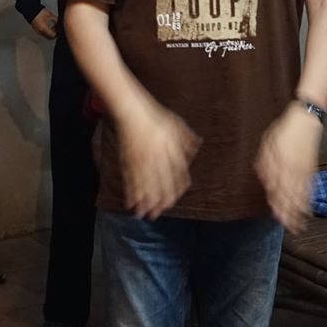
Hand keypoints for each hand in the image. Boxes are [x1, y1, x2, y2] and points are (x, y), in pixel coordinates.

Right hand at [29, 10, 57, 39]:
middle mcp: (40, 32)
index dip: (58, 33)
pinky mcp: (36, 30)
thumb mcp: (50, 15)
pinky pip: (43, 33)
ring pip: (46, 36)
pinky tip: (48, 26)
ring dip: (50, 33)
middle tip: (57, 28)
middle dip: (54, 33)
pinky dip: (47, 32)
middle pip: (50, 37)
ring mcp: (37, 31)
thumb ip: (56, 20)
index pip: (53, 36)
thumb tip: (60, 23)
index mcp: (44, 29)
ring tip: (53, 26)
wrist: (31, 10)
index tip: (59, 29)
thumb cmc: (39, 12)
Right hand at [115, 100, 198, 218]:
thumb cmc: (155, 117)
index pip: (176, 174)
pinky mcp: (128, 161)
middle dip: (159, 200)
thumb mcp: (176, 125)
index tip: (174, 200)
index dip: (175, 189)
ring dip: (145, 202)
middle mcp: (157, 157)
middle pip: (160, 183)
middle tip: (160, 213)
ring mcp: (141, 160)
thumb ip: (187, 138)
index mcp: (170, 150)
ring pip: (145, 185)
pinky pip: (130, 180)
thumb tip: (199, 145)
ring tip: (145, 215)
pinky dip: (130, 193)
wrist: (132, 111)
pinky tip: (131, 203)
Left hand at [256, 103, 324, 232]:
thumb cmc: (285, 130)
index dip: (277, 205)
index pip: (277, 190)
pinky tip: (307, 210)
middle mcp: (293, 169)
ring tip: (298, 225)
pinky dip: (308, 200)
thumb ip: (265, 163)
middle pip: (289, 196)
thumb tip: (264, 180)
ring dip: (299, 212)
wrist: (306, 118)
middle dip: (288, 214)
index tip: (276, 217)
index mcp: (280, 164)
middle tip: (288, 228)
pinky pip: (310, 187)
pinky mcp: (312, 168)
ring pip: (300, 195)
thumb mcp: (268, 144)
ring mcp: (304, 170)